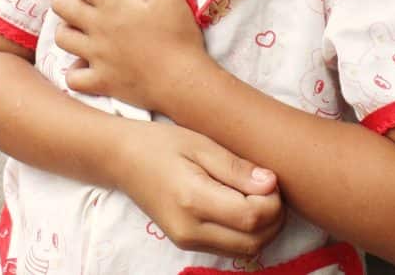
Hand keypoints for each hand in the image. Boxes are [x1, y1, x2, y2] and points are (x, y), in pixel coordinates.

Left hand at [52, 0, 208, 111]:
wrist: (183, 81)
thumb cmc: (178, 37)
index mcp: (112, 4)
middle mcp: (97, 28)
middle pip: (60, 5)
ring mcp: (96, 56)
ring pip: (61, 38)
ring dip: (65, 28)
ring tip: (76, 26)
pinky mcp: (100, 81)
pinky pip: (73, 77)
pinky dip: (75, 70)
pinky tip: (85, 64)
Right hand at [114, 120, 283, 257]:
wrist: (121, 159)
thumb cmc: (159, 143)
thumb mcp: (199, 144)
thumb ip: (236, 167)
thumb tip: (271, 184)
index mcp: (193, 199)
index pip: (252, 217)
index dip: (273, 201)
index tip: (270, 178)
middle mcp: (190, 229)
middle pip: (254, 241)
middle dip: (273, 217)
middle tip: (267, 187)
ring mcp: (187, 241)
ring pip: (246, 250)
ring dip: (263, 228)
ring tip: (256, 196)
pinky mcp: (187, 243)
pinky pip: (230, 247)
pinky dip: (246, 232)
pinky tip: (241, 206)